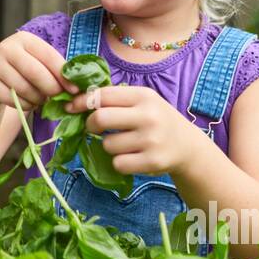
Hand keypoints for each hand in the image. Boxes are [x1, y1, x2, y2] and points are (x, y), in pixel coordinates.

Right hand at [0, 32, 77, 111]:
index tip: (74, 90)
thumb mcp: (38, 63)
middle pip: (36, 73)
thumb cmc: (23, 70)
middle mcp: (7, 47)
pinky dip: (25, 105)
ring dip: (38, 99)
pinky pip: (12, 100)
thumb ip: (54, 70)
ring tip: (41, 99)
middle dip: (51, 89)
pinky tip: (27, 102)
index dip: (63, 75)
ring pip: (24, 89)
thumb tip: (74, 87)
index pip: (49, 56)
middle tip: (57, 97)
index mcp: (25, 39)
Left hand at [64, 85, 199, 174]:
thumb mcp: (142, 102)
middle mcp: (149, 116)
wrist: (187, 146)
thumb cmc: (156, 120)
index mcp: (143, 96)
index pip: (103, 95)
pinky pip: (118, 163)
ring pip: (107, 144)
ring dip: (108, 146)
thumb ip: (114, 99)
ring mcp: (152, 140)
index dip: (82, 101)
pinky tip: (131, 157)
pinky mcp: (153, 162)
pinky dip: (119, 162)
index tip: (71, 107)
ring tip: (124, 143)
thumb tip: (75, 102)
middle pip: (100, 118)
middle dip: (91, 125)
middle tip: (95, 128)